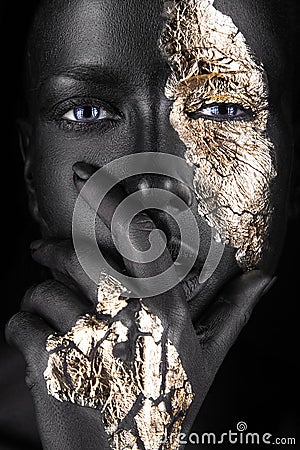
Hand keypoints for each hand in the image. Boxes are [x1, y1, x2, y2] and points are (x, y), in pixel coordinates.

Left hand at [6, 163, 274, 449]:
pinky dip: (19, 325)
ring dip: (37, 295)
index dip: (106, 198)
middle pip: (75, 255)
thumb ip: (233, 312)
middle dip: (50, 247)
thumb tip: (265, 278)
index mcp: (166, 307)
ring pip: (42, 290)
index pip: (134, 234)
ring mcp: (90, 342)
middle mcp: (131, 316)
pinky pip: (20, 323)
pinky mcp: (53, 369)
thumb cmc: (168, 404)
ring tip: (46, 308)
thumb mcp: (207, 357)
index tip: (81, 173)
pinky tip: (34, 341)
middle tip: (40, 249)